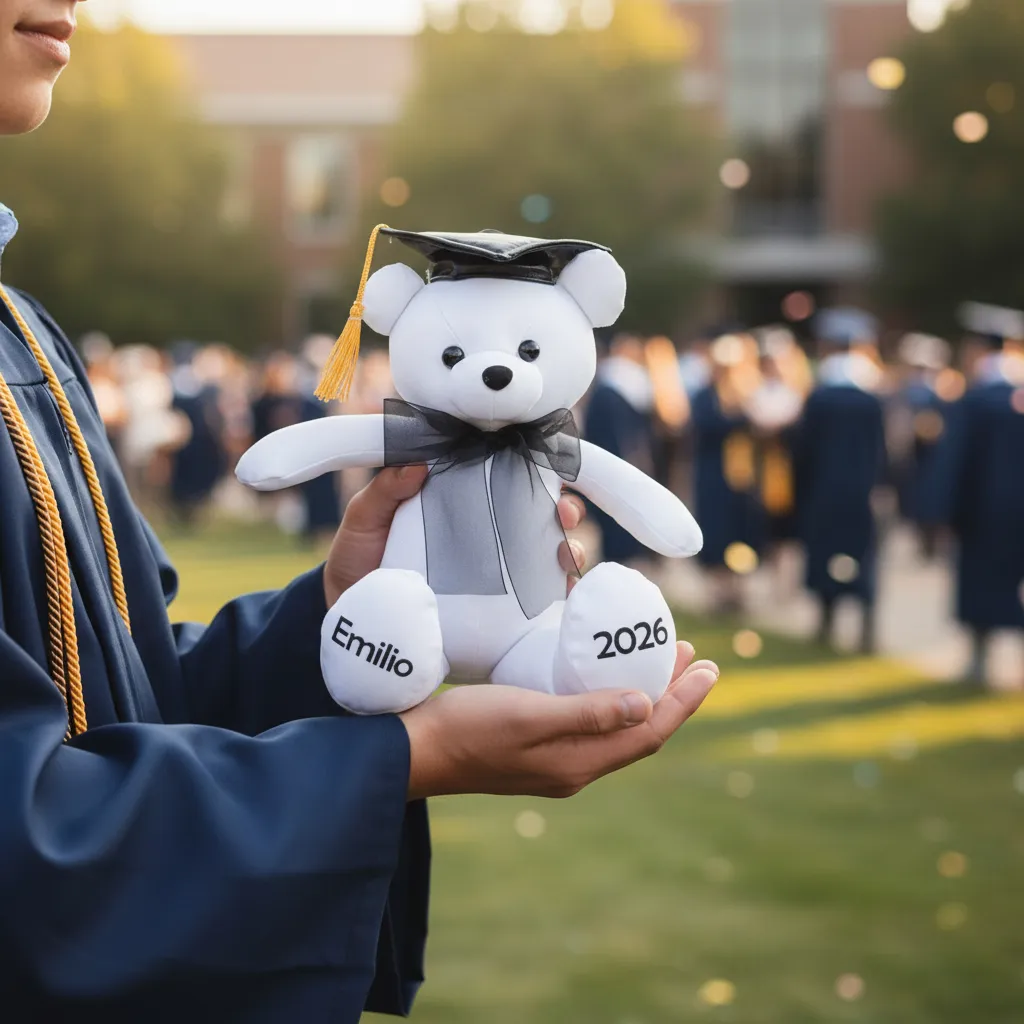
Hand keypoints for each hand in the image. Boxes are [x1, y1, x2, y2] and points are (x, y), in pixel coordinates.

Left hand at [324, 468, 589, 606]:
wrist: (348, 618)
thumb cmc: (358, 562)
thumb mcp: (365, 519)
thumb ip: (385, 491)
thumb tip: (416, 464)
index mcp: (459, 507)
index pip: (505, 483)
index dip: (534, 475)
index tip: (548, 473)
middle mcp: (482, 540)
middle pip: (537, 519)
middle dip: (563, 513)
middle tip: (565, 514)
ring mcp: (490, 578)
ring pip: (544, 560)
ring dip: (566, 552)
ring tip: (565, 555)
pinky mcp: (492, 615)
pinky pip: (533, 605)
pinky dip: (556, 597)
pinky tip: (565, 594)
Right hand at [400, 642, 717, 799]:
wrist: (416, 751)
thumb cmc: (468, 728)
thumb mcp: (529, 715)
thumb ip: (586, 714)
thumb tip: (645, 705)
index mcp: (578, 764)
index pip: (648, 733)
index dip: (683, 701)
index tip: (709, 667)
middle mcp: (574, 767)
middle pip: (639, 732)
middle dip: (671, 695)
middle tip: (691, 655)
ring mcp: (556, 760)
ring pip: (617, 728)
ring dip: (645, 694)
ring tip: (661, 660)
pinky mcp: (538, 747)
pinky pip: (593, 724)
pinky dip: (613, 698)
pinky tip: (606, 677)